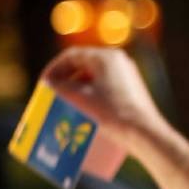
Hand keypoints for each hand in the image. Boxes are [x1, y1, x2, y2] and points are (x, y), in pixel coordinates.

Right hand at [40, 48, 171, 146]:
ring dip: (77, 88)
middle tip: (53, 92)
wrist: (144, 133)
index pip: (72, 55)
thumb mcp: (81, 99)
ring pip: (94, 77)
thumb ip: (61, 87)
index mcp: (106, 57)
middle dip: (65, 79)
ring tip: (66, 103)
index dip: (54, 68)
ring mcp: (127, 74)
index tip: (44, 83)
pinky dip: (91, 94)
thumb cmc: (112, 113)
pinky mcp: (131, 89)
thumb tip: (50, 83)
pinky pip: (105, 87)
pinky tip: (84, 109)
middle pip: (84, 65)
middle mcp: (119, 61)